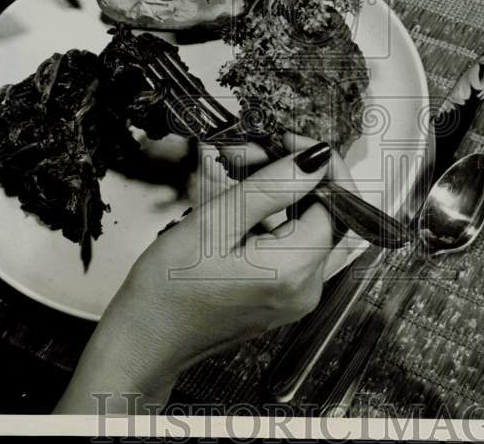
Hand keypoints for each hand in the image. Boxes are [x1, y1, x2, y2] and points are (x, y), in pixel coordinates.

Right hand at [56, 136, 341, 413]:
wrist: (145, 342)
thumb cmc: (168, 287)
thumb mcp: (215, 222)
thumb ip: (272, 187)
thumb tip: (316, 158)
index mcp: (293, 270)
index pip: (337, 203)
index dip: (318, 166)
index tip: (287, 141)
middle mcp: (306, 289)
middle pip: (324, 214)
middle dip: (294, 175)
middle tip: (253, 152)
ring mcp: (296, 296)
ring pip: (307, 227)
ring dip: (281, 193)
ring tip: (239, 169)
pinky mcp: (282, 297)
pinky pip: (292, 247)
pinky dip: (273, 218)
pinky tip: (240, 203)